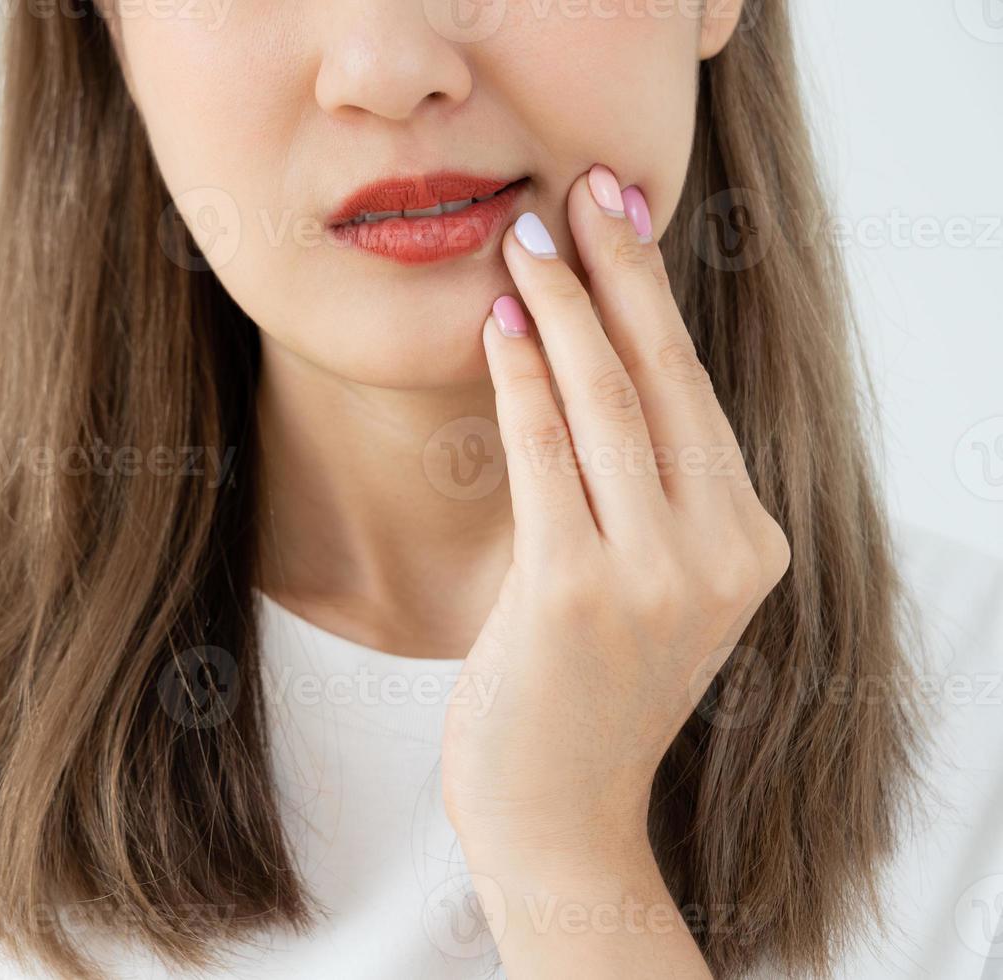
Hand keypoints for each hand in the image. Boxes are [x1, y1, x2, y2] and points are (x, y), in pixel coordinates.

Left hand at [443, 164, 790, 860]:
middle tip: (583, 190)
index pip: (694, 396)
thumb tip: (592, 367)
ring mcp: (656, 575)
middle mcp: (721, 554)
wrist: (558, 816)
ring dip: (564, 307)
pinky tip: (502, 324)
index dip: (655, 299)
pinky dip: (523, 381)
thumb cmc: (584, 694)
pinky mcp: (579, 592)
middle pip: (664, 380)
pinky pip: (547, 456)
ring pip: (608, 404)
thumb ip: (646, 495)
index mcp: (749, 545)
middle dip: (619, 272)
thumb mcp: (646, 587)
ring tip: (527, 237)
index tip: (623, 221)